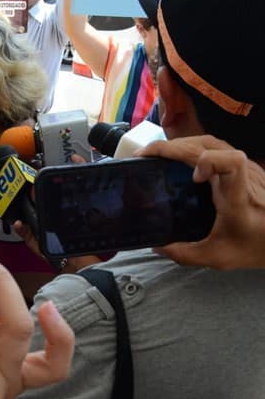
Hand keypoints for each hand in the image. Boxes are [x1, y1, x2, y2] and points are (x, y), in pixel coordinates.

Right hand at [139, 135, 264, 268]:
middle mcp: (243, 176)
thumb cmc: (256, 246)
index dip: (208, 161)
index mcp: (238, 198)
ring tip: (156, 153)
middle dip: (173, 146)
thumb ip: (184, 254)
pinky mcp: (242, 166)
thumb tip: (155, 246)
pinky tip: (176, 157)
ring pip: (211, 141)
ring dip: (180, 143)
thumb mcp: (218, 258)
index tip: (192, 177)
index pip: (232, 163)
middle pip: (209, 144)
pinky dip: (190, 147)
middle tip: (145, 155)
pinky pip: (215, 146)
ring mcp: (244, 167)